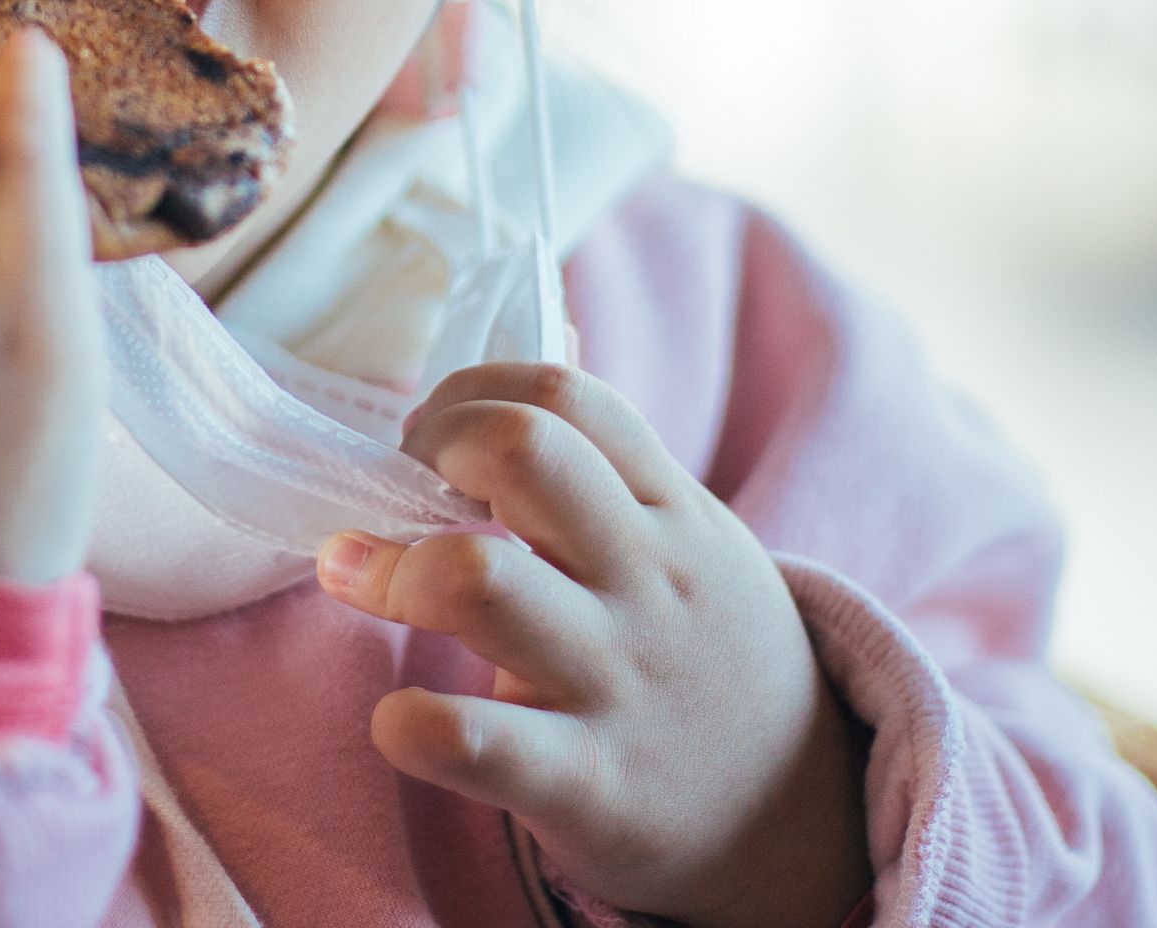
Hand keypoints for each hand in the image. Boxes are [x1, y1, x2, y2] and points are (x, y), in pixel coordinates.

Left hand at [316, 362, 870, 927]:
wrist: (802, 816)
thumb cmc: (709, 653)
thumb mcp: (694, 539)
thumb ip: (617, 460)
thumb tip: (548, 340)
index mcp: (671, 510)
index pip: (565, 395)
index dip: (473, 391)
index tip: (433, 433)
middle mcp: (647, 580)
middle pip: (524, 453)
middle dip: (438, 443)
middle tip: (400, 483)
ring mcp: (616, 678)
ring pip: (481, 582)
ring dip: (391, 570)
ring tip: (353, 574)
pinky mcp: (587, 782)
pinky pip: (476, 744)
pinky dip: (412, 725)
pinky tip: (398, 719)